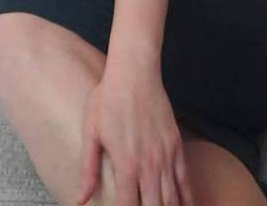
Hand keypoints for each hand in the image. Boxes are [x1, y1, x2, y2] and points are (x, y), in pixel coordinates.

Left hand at [76, 65, 193, 205]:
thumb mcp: (91, 132)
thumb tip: (80, 199)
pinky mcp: (177, 145)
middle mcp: (149, 164)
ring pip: (172, 198)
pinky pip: (185, 180)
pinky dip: (186, 198)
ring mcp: (166, 155)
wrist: (135, 73)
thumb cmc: (108, 99)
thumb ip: (88, 169)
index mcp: (126, 164)